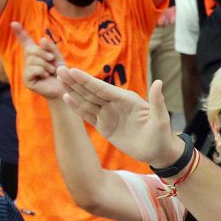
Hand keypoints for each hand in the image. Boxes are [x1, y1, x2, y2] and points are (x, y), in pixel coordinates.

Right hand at [14, 22, 67, 99]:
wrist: (65, 89)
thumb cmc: (61, 74)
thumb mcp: (58, 57)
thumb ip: (50, 48)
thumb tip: (41, 39)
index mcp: (35, 55)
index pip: (26, 42)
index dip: (20, 32)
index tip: (14, 23)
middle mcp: (28, 62)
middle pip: (31, 50)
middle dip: (44, 54)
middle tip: (52, 62)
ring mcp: (26, 71)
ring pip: (33, 60)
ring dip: (46, 65)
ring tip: (51, 72)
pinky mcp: (27, 80)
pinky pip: (32, 69)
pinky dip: (42, 72)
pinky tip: (45, 77)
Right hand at [57, 69, 180, 166]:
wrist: (158, 152)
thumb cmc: (162, 135)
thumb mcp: (161, 119)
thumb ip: (157, 101)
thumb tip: (159, 82)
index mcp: (127, 99)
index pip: (103, 88)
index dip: (88, 80)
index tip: (73, 71)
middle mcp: (115, 104)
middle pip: (91, 91)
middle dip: (75, 81)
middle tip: (59, 69)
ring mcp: (108, 114)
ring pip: (87, 100)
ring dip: (73, 90)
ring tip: (59, 79)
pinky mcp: (104, 126)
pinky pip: (88, 115)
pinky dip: (77, 107)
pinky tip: (67, 97)